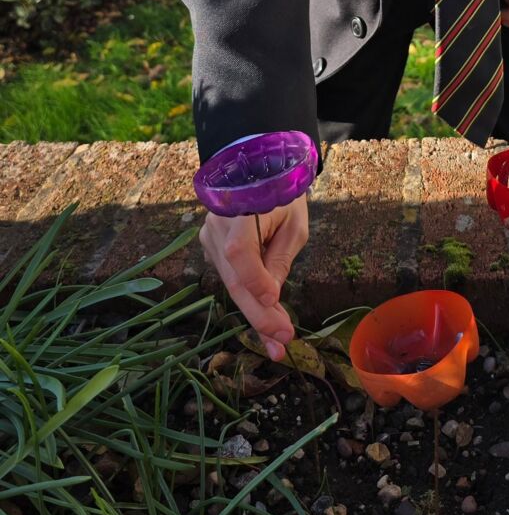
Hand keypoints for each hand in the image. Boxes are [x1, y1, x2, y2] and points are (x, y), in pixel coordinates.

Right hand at [199, 193, 308, 360]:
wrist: (258, 172)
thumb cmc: (283, 195)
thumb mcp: (294, 225)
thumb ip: (279, 259)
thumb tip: (270, 299)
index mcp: (240, 210)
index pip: (240, 251)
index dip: (254, 279)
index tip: (275, 301)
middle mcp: (217, 226)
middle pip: (234, 278)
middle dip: (259, 314)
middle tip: (282, 340)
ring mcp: (209, 238)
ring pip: (231, 284)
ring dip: (255, 314)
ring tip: (277, 342)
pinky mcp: (211, 249)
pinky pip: (230, 278)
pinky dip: (249, 301)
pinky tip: (266, 326)